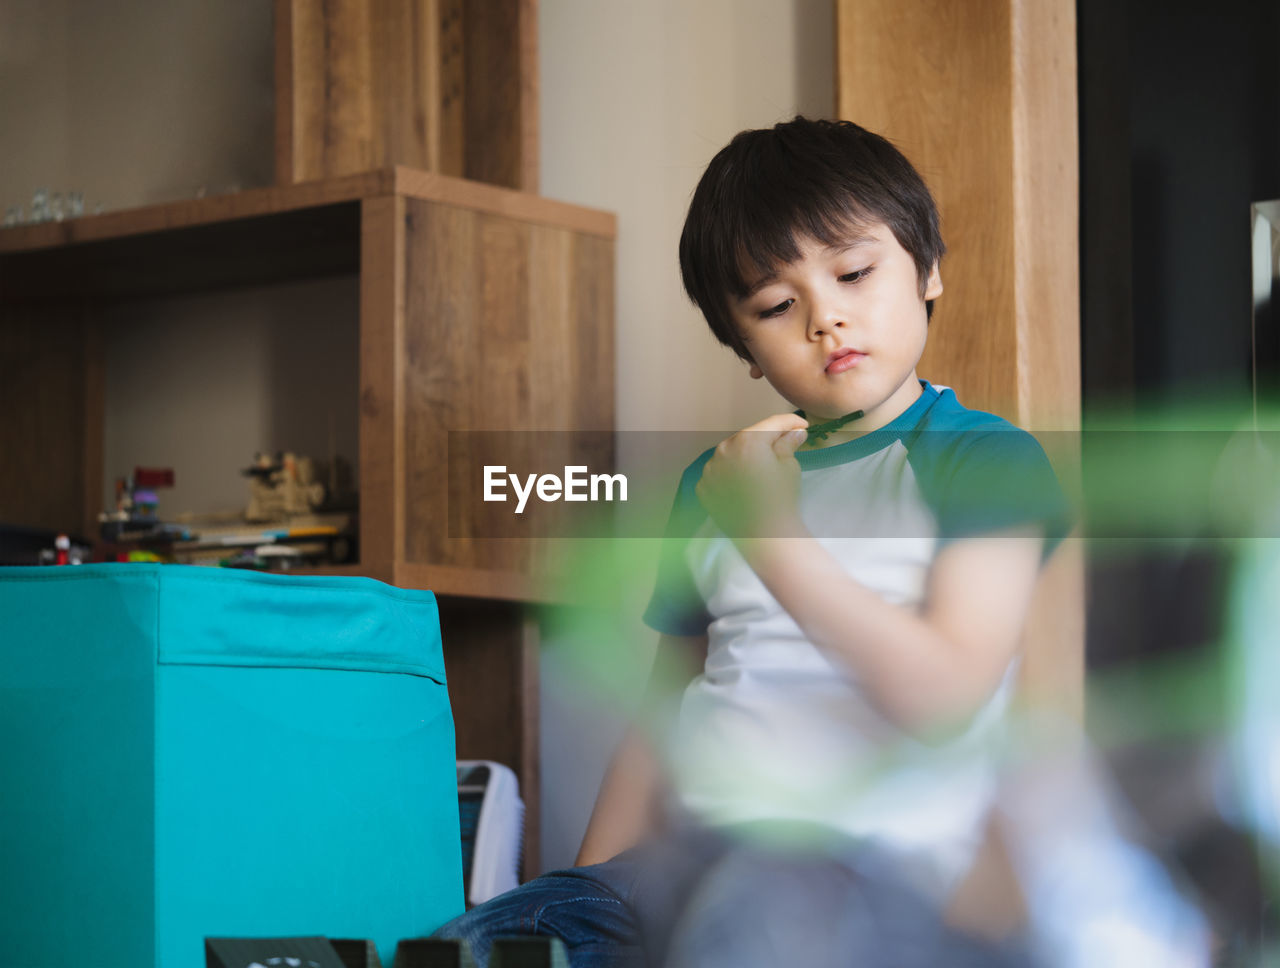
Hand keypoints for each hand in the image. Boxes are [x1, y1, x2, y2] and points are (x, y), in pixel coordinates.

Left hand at [695, 413, 808, 539]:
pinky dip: (730, 472)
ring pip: (730, 453)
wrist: (764, 536)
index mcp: (748, 440)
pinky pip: (718, 472)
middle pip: (748, 437)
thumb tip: (795, 433)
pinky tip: (744, 481)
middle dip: (765, 439)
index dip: (789, 422)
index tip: (801, 425)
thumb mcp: (789, 467)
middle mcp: (724, 449)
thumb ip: (788, 443)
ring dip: (745, 454)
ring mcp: (710, 468)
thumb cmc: (780, 500)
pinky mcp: (703, 486)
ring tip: (763, 464)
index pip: (771, 424)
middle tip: (784, 442)